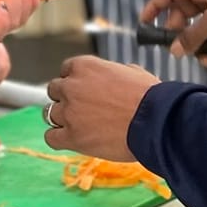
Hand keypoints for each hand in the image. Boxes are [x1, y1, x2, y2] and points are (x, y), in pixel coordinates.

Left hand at [44, 56, 158, 161]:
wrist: (156, 122)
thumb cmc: (150, 98)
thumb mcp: (132, 72)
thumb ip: (113, 72)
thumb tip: (115, 75)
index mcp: (85, 66)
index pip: (65, 69)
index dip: (75, 81)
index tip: (84, 90)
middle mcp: (71, 86)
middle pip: (54, 90)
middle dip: (67, 98)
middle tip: (83, 109)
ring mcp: (69, 112)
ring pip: (50, 114)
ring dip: (63, 119)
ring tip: (82, 126)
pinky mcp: (71, 136)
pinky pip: (51, 138)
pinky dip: (58, 139)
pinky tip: (72, 140)